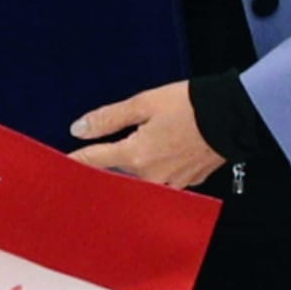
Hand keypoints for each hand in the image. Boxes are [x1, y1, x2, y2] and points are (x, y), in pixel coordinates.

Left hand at [69, 80, 225, 191]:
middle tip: (83, 173)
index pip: (94, 161)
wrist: (232, 116)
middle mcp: (150, 177)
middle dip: (99, 175)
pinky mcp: (187, 183)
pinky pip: (160, 186)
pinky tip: (150, 169)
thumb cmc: (189, 105)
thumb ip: (109, 119)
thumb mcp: (144, 103)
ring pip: (138, 185)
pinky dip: (150, 179)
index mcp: (136, 155)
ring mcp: (170, 184)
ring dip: (125, 179)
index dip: (75, 161)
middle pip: (114, 179)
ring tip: (116, 172)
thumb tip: (79, 129)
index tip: (59, 166)